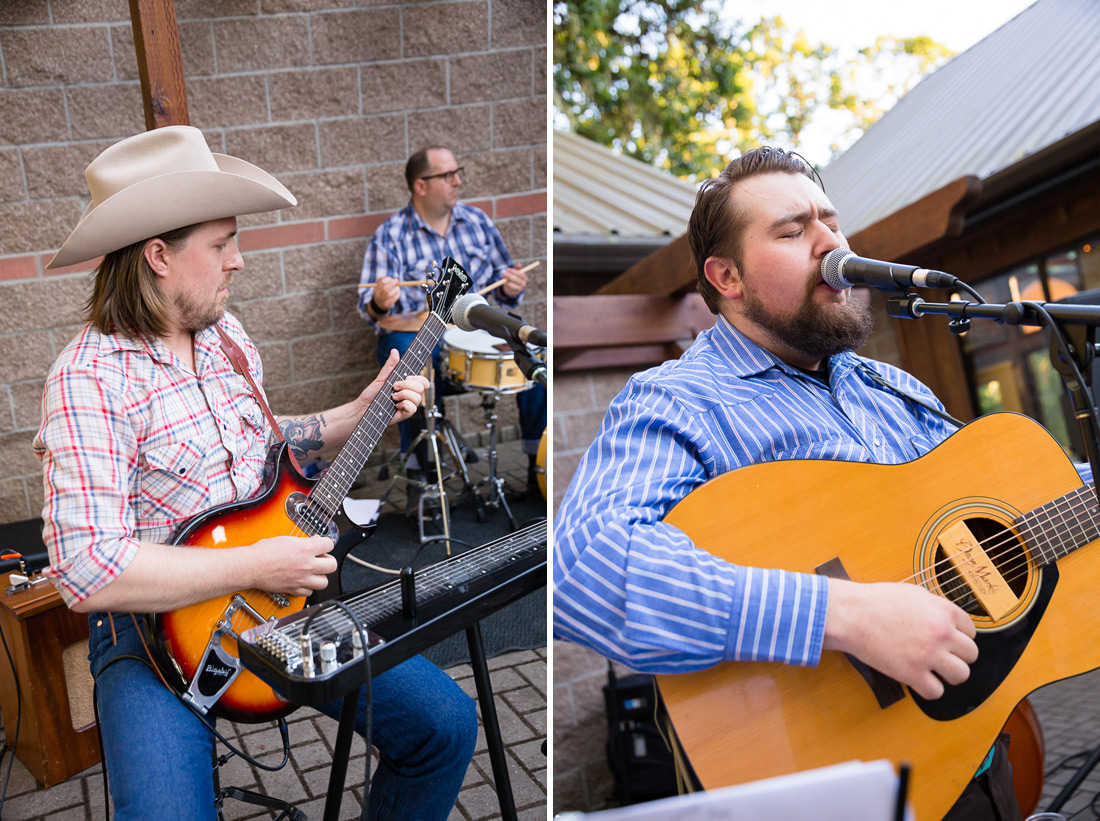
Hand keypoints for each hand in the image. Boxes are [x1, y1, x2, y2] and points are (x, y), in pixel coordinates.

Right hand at [249, 535, 335, 596]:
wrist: (251, 566)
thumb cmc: (264, 552)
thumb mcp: (286, 539)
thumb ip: (303, 541)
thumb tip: (313, 541)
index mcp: (305, 549)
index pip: (330, 545)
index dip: (326, 544)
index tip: (323, 545)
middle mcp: (306, 565)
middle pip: (332, 565)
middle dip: (327, 561)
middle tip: (320, 559)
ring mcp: (301, 579)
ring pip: (324, 582)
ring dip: (320, 576)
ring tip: (313, 572)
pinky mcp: (294, 589)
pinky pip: (310, 592)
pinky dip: (308, 587)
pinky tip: (303, 581)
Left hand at [357, 349, 428, 423]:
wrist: (363, 408)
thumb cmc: (372, 395)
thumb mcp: (381, 378)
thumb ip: (390, 366)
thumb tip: (395, 351)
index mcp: (407, 386)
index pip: (422, 380)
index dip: (418, 378)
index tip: (406, 377)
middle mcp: (409, 395)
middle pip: (422, 387)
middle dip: (408, 385)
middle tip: (395, 386)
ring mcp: (408, 405)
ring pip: (418, 398)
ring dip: (404, 394)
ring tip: (393, 396)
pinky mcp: (404, 414)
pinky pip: (413, 409)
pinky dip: (404, 404)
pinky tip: (396, 405)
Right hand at [372, 276, 399, 311]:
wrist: (379, 305)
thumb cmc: (381, 293)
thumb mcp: (379, 287)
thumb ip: (381, 282)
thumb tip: (384, 276)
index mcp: (376, 290)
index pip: (381, 283)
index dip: (388, 279)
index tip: (392, 278)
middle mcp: (378, 295)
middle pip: (385, 289)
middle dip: (392, 283)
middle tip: (397, 281)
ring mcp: (382, 301)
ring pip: (389, 294)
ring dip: (395, 289)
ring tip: (398, 287)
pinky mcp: (387, 305)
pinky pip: (393, 299)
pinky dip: (397, 294)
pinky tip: (398, 291)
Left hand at [501, 266, 526, 297]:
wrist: (511, 289)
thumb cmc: (513, 279)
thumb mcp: (515, 273)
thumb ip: (517, 269)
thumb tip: (519, 264)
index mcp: (524, 277)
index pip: (520, 273)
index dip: (513, 271)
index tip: (507, 269)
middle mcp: (524, 283)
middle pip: (517, 278)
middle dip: (509, 275)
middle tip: (503, 272)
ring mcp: (520, 287)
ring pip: (515, 283)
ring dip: (508, 279)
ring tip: (503, 277)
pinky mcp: (516, 291)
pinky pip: (513, 287)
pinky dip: (509, 284)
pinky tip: (505, 282)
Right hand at [823, 579, 977, 699]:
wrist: (851, 614)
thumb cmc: (875, 601)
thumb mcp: (913, 593)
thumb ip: (935, 607)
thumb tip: (948, 621)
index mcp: (943, 611)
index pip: (971, 631)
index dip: (959, 637)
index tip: (948, 641)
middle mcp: (942, 633)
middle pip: (971, 654)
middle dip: (958, 656)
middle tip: (942, 656)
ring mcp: (929, 654)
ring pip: (961, 675)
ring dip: (949, 674)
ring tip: (935, 671)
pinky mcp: (912, 673)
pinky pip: (936, 691)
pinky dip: (928, 689)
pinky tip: (919, 680)